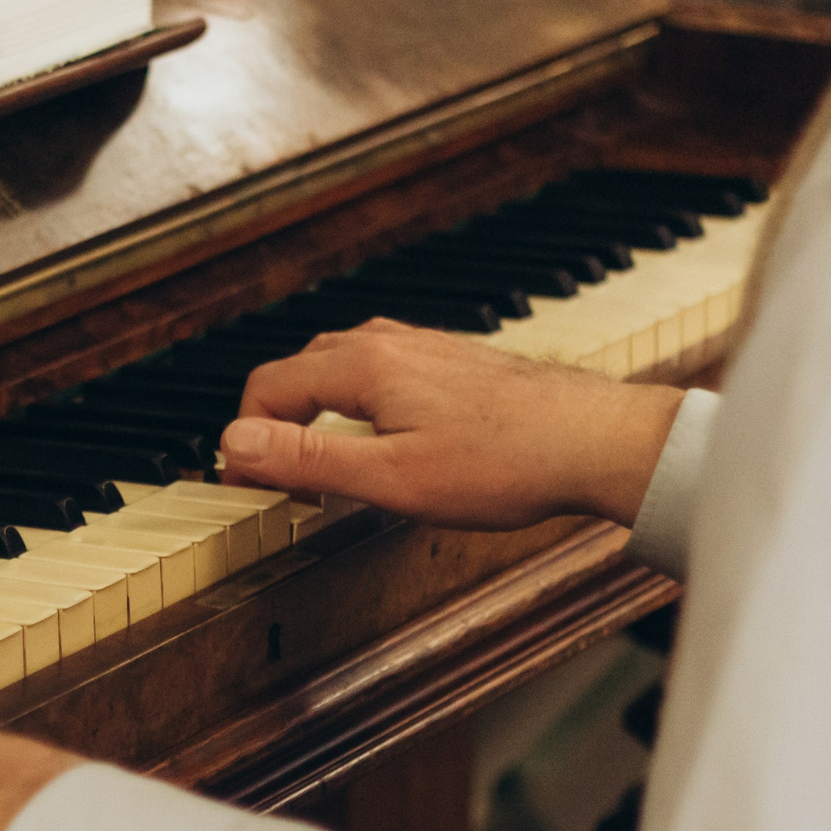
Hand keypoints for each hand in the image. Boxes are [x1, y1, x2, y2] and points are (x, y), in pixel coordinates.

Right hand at [219, 321, 685, 529]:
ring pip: (338, 368)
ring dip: (316, 414)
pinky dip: (357, 406)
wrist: (596, 441)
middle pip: (297, 371)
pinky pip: (378, 371)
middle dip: (277, 425)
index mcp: (363, 365)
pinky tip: (383, 443)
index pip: (266, 387)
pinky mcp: (450, 361)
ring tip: (327, 468)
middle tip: (283, 484)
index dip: (246, 441)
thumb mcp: (391, 478)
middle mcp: (388, 343)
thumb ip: (307, 459)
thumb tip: (233, 444)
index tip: (251, 487)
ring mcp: (423, 347)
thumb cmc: (506, 464)